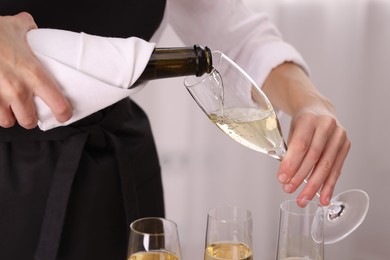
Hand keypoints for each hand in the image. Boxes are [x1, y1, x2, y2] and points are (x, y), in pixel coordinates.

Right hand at [0, 12, 71, 128]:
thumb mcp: (15, 26)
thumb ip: (28, 28)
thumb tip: (32, 27)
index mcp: (33, 74)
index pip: (58, 104)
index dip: (63, 113)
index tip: (64, 114)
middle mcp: (17, 89)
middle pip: (30, 121)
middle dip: (31, 118)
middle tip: (31, 111)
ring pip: (8, 121)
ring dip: (12, 117)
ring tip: (13, 109)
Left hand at [262, 62, 349, 206]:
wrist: (319, 110)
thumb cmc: (302, 123)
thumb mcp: (291, 131)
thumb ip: (289, 151)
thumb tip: (284, 177)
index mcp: (309, 119)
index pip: (301, 145)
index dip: (291, 164)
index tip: (281, 179)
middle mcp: (327, 126)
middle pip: (314, 157)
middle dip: (300, 177)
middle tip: (288, 190)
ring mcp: (339, 135)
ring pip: (326, 165)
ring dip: (314, 186)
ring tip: (303, 199)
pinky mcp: (346, 145)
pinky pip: (337, 169)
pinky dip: (329, 186)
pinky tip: (323, 198)